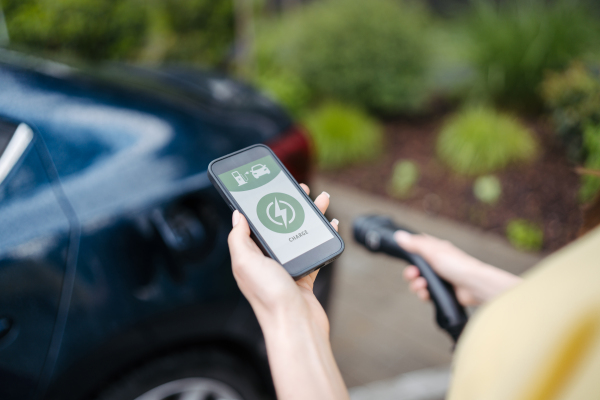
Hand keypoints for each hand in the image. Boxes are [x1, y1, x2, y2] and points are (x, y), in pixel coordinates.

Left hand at [228, 184, 336, 331]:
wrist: (296, 324)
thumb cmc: (269, 296)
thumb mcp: (245, 262)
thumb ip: (238, 238)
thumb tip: (237, 215)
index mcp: (249, 256)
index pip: (254, 223)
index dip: (262, 204)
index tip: (272, 187)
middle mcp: (266, 261)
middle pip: (280, 225)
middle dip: (290, 205)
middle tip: (301, 190)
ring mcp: (287, 268)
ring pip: (299, 235)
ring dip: (310, 216)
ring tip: (322, 199)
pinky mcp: (305, 276)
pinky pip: (314, 250)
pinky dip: (322, 236)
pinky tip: (331, 225)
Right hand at [394, 232, 521, 305]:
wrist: (474, 286)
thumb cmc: (458, 265)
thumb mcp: (433, 251)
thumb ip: (414, 244)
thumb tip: (399, 236)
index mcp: (435, 250)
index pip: (417, 249)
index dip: (409, 255)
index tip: (407, 260)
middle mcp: (437, 263)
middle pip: (415, 268)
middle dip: (411, 273)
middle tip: (413, 275)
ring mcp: (439, 278)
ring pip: (419, 282)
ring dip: (416, 285)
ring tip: (422, 286)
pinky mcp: (441, 291)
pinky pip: (426, 293)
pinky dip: (423, 294)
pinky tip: (426, 294)